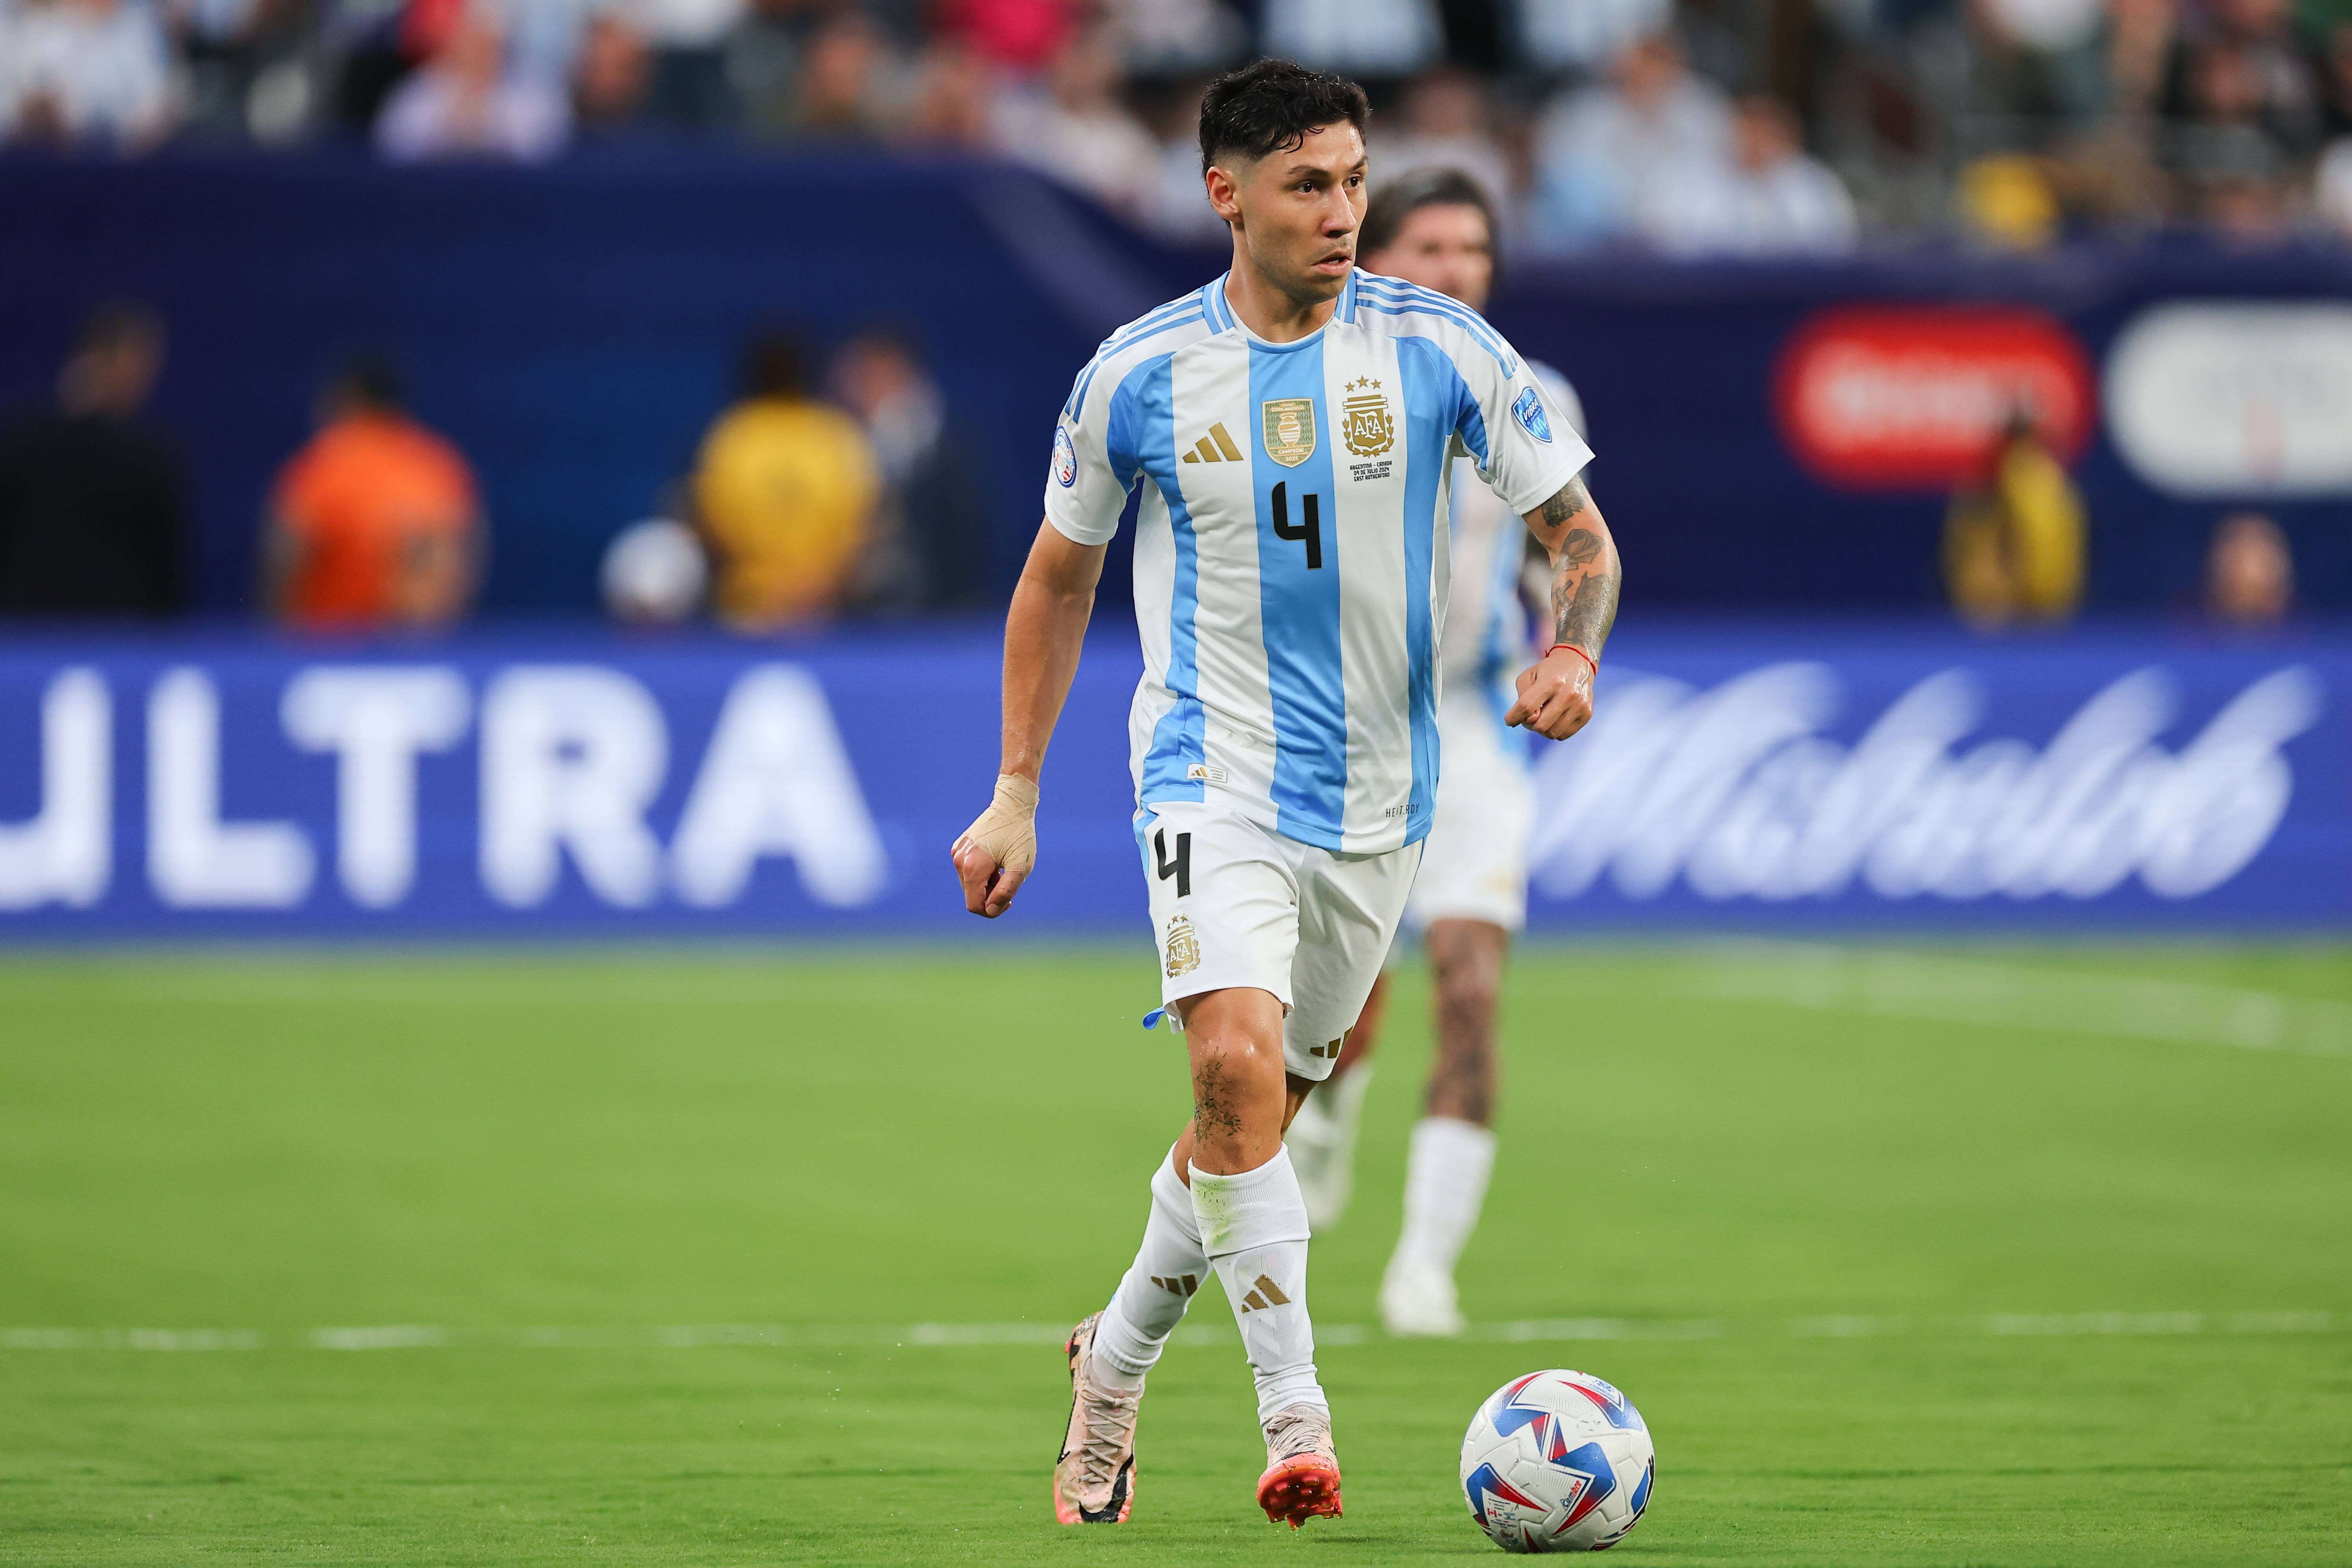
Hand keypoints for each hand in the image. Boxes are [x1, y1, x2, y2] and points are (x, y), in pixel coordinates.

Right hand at [951, 773, 1038, 916]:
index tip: (1009, 900)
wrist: (1011, 805)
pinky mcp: (959, 847)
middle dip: (991, 894)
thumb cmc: (1019, 835)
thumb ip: (1006, 891)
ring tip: (1002, 868)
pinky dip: (982, 873)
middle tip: (1008, 878)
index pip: (974, 906)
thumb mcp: (1020, 866)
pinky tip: (995, 860)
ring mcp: (957, 853)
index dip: (992, 910)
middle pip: (972, 896)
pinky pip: (967, 871)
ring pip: (970, 884)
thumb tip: (991, 910)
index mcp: (973, 867)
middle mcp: (959, 860)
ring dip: (987, 884)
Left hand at [1505, 646, 1595, 739]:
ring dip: (1542, 729)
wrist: (1577, 663)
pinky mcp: (1587, 714)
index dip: (1513, 717)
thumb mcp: (1529, 676)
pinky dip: (1555, 730)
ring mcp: (1580, 705)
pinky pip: (1563, 735)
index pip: (1526, 707)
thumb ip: (1523, 698)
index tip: (1509, 720)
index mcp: (1551, 681)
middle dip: (1529, 724)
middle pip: (1540, 725)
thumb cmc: (1547, 672)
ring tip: (1542, 717)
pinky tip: (1554, 718)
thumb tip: (1528, 720)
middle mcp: (1568, 694)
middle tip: (1529, 716)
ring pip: (1552, 733)